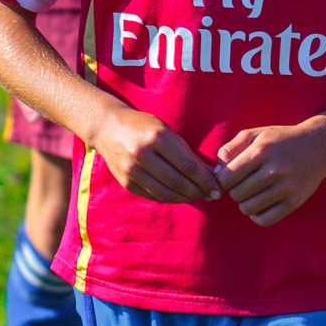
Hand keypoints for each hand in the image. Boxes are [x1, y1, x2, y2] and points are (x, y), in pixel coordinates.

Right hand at [87, 105, 220, 204]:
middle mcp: (142, 154)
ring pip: (166, 193)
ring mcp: (131, 170)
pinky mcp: (125, 182)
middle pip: (178, 182)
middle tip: (211, 196)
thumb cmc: (143, 126)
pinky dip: (169, 198)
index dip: (205, 181)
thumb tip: (211, 175)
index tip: (218, 189)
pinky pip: (153, 196)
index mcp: (156, 138)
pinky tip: (180, 196)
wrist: (107, 128)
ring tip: (198, 197)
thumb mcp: (167, 132)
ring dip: (186, 198)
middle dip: (199, 192)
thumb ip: (187, 154)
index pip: (188, 166)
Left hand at [213, 120, 325, 225]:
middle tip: (242, 185)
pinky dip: (257, 215)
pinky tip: (259, 205)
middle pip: (236, 194)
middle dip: (234, 191)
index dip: (220, 181)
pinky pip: (265, 219)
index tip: (226, 179)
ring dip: (244, 203)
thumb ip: (230, 149)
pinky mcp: (295, 202)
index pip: (226, 178)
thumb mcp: (254, 134)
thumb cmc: (281, 140)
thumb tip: (216, 172)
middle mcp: (274, 171)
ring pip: (248, 208)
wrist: (319, 146)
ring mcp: (286, 188)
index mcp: (261, 152)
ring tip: (251, 194)